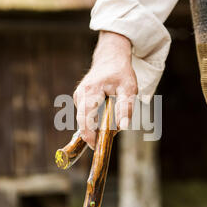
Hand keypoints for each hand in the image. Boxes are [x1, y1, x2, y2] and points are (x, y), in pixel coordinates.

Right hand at [73, 31, 137, 149]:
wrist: (111, 58)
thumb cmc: (121, 73)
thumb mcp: (129, 89)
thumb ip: (126, 108)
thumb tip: (122, 127)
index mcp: (90, 92)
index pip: (85, 120)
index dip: (90, 136)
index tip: (97, 147)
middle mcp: (80, 95)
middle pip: (83, 122)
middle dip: (94, 134)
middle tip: (106, 140)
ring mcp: (78, 97)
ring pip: (85, 120)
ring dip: (96, 126)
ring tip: (111, 121)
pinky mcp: (80, 99)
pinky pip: (86, 115)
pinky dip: (95, 120)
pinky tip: (105, 115)